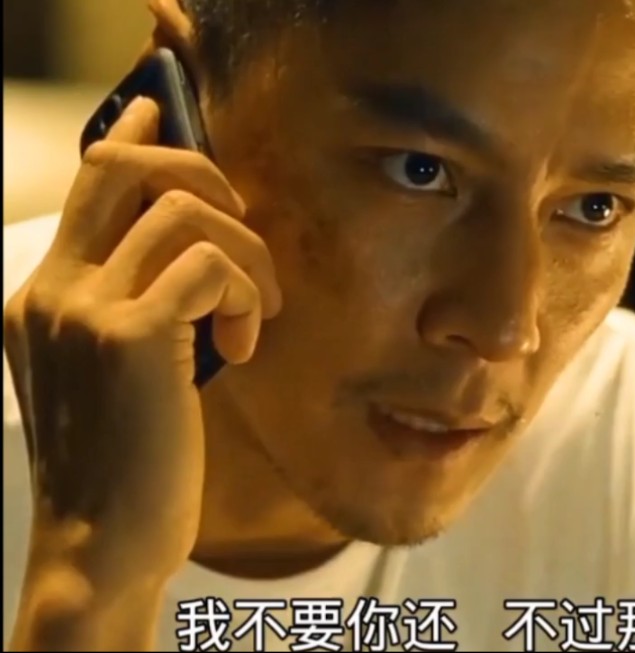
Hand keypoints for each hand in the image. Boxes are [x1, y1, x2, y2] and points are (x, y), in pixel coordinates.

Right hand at [2, 96, 281, 589]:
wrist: (104, 542)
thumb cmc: (129, 458)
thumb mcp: (121, 370)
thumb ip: (139, 302)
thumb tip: (197, 247)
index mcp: (45, 291)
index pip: (89, 182)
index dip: (135, 137)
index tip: (164, 111)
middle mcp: (51, 288)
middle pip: (128, 167)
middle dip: (208, 177)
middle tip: (247, 229)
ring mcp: (84, 308)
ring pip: (187, 213)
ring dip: (247, 256)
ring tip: (255, 315)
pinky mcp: (129, 337)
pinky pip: (210, 267)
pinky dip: (244, 296)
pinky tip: (244, 349)